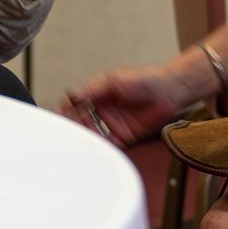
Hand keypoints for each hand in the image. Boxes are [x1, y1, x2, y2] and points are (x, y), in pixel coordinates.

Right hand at [57, 63, 197, 146]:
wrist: (170, 91)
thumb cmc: (145, 79)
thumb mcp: (114, 80)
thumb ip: (92, 89)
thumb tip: (72, 94)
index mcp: (100, 93)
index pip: (77, 103)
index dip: (67, 110)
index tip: (57, 116)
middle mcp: (105, 109)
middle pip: (83, 120)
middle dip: (73, 127)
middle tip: (63, 134)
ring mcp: (115, 122)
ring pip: (94, 133)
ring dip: (85, 138)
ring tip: (75, 144)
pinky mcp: (126, 135)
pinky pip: (110, 143)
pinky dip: (101, 147)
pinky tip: (94, 149)